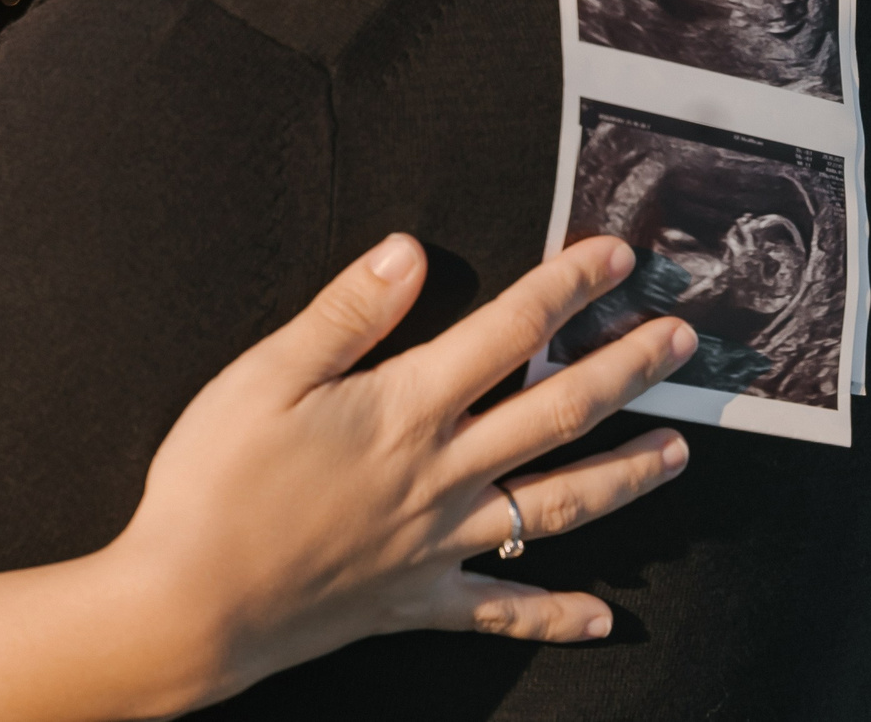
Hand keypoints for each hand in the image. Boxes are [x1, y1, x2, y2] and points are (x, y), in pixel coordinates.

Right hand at [106, 233, 695, 708]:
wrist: (187, 605)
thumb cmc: (213, 483)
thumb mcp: (263, 375)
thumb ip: (344, 314)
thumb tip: (409, 251)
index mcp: (404, 408)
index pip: (507, 332)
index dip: (566, 289)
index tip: (616, 258)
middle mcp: (439, 474)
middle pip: (557, 413)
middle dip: (626, 370)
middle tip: (683, 341)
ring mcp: (436, 544)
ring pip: (555, 506)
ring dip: (625, 477)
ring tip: (679, 452)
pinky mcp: (416, 602)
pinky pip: (503, 612)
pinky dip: (557, 616)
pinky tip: (606, 618)